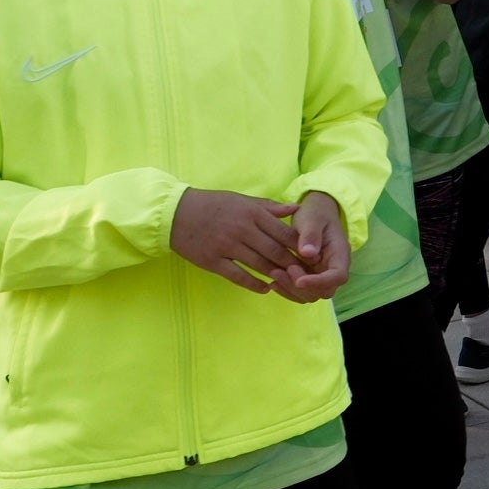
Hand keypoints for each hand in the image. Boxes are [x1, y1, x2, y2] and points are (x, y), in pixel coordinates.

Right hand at [170, 188, 304, 291]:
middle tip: (308, 275)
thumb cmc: (213, 205)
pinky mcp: (213, 261)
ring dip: (277, 275)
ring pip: (259, 264)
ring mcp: (227, 246)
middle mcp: (242, 230)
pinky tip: (266, 288)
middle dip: (294, 264)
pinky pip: (238, 276)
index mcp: (252, 214)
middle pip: (275, 251)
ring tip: (290, 282)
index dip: (301, 247)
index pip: (284, 233)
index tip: (314, 257)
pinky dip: (254, 284)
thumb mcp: (243, 200)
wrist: (175, 213)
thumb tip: (296, 208)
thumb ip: (269, 207)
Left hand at [269, 192, 353, 301]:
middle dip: (302, 287)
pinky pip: (301, 292)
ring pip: (312, 295)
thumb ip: (311, 235)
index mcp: (339, 254)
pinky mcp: (310, 276)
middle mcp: (333, 268)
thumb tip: (308, 254)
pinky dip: (287, 290)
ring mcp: (322, 274)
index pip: (337, 276)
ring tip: (273, 274)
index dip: (320, 282)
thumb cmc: (316, 213)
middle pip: (324, 290)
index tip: (299, 280)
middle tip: (280, 271)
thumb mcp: (313, 219)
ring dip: (292, 290)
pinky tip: (273, 280)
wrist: (315, 212)